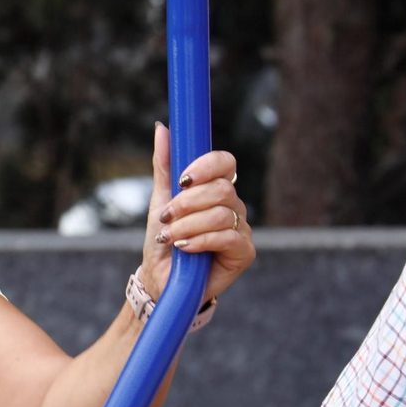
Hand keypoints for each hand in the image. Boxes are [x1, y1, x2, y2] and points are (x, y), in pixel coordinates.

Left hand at [138, 121, 254, 304]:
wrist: (161, 278)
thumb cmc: (164, 239)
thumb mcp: (160, 200)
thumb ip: (165, 165)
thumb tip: (162, 128)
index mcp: (216, 189)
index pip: (225, 162)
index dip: (207, 166)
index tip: (182, 180)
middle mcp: (233, 206)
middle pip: (222, 189)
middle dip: (188, 202)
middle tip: (167, 216)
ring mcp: (242, 229)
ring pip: (222, 214)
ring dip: (189, 224)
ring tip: (170, 236)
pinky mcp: (244, 253)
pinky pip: (228, 237)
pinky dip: (201, 240)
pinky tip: (184, 247)